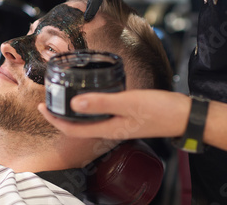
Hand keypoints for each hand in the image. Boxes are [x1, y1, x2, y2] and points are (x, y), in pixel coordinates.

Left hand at [38, 89, 189, 139]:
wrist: (185, 115)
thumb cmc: (161, 110)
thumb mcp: (129, 103)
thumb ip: (102, 102)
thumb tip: (74, 104)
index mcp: (109, 129)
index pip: (73, 130)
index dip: (54, 120)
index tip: (41, 107)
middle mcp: (111, 129)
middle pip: (77, 127)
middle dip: (59, 116)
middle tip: (47, 100)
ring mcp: (118, 124)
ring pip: (88, 121)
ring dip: (73, 111)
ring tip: (63, 97)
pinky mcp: (125, 116)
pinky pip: (100, 114)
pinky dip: (89, 106)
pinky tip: (90, 95)